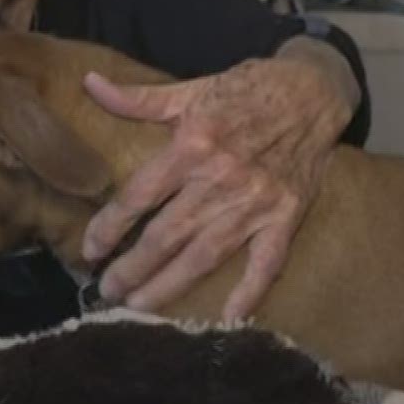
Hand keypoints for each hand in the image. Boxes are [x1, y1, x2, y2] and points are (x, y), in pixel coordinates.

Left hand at [80, 51, 352, 321]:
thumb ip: (139, 98)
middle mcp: (220, 178)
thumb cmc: (248, 89)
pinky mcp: (286, 216)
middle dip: (132, 268)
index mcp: (192, 144)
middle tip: (108, 291)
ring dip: (169, 285)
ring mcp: (255, 202)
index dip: (109, 226)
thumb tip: (90, 84)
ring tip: (140, 307)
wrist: (313, 90)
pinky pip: (267, 262)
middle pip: (165, 235)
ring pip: (204, 255)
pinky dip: (250, 292)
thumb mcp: (191, 89)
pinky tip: (230, 319)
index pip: (139, 196)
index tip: (90, 249)